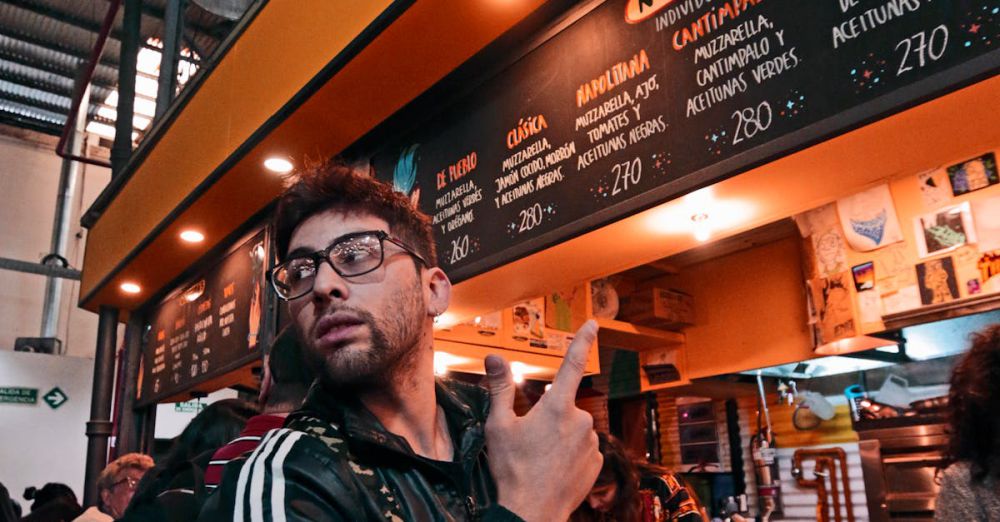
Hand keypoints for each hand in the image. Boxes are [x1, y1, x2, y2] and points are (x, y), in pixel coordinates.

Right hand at [484, 319, 601, 521]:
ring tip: (540, 459)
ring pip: (575, 429)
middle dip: (550, 417)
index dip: (583, 341)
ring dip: (561, 437)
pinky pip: (584, 450)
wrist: (532, 513)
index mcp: (557, 407)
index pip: (572, 364)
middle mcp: (581, 421)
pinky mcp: (597, 463)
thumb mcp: (499, 426)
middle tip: (530, 441)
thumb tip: (494, 357)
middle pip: (564, 407)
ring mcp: (592, 444)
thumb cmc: (512, 469)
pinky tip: (554, 469)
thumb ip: (500, 388)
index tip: (593, 323)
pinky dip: (571, 455)